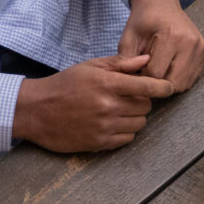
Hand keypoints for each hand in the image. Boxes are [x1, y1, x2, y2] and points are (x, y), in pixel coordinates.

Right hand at [10, 54, 176, 152]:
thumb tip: (146, 60)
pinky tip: (113, 123)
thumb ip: (120, 64)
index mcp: (107, 84)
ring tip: (119, 109)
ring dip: (135, 117)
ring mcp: (104, 127)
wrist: (36, 110)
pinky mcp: (99, 143)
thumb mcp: (91, 67)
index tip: (167, 88)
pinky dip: (125, 131)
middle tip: (129, 96)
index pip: (147, 86)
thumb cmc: (64, 84)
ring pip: (139, 124)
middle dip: (142, 100)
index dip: (162, 87)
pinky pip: (128, 139)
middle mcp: (108, 106)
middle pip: (146, 106)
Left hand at [119, 0, 203, 90]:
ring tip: (157, 70)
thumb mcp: (127, 39)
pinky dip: (178, 79)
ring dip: (168, 83)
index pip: (155, 74)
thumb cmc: (143, 21)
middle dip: (156, 84)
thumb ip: (126, 62)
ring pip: (183, 84)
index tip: (136, 69)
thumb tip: (132, 83)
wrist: (161, 4)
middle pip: (172, 82)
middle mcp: (191, 42)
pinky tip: (168, 67)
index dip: (141, 76)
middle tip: (145, 73)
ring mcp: (201, 48)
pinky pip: (191, 79)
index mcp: (172, 35)